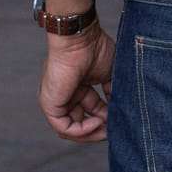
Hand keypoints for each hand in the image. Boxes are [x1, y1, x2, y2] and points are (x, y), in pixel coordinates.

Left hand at [38, 22, 115, 141]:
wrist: (80, 39)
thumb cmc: (95, 48)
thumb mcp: (110, 73)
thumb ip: (113, 91)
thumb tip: (121, 109)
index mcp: (80, 86)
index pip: (92, 109)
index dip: (106, 117)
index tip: (120, 119)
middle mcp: (67, 94)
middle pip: (82, 121)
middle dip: (99, 128)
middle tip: (114, 129)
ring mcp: (58, 100)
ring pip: (72, 129)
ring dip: (91, 133)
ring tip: (107, 130)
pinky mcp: (51, 105)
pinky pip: (65, 127)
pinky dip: (82, 131)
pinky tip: (97, 123)